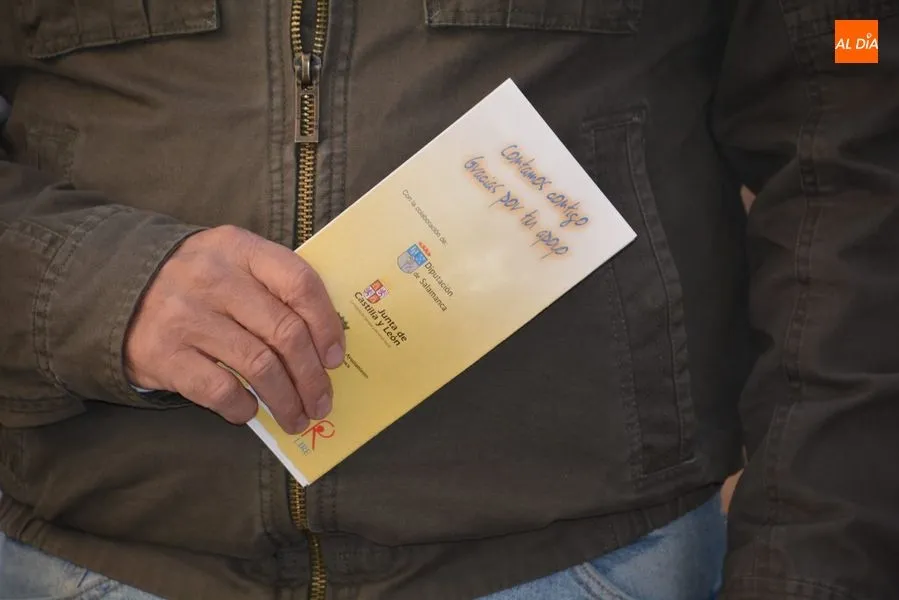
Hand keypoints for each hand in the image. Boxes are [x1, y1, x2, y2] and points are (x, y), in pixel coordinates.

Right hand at [124, 226, 344, 433]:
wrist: (113, 289)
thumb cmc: (195, 281)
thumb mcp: (231, 262)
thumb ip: (272, 286)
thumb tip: (325, 343)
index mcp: (239, 248)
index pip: (299, 283)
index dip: (327, 324)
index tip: (336, 357)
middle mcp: (213, 278)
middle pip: (285, 332)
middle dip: (312, 376)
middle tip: (321, 401)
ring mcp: (186, 316)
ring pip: (259, 366)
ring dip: (286, 400)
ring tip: (297, 417)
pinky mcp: (163, 354)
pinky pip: (220, 389)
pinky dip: (243, 407)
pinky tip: (251, 412)